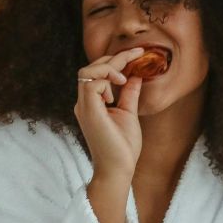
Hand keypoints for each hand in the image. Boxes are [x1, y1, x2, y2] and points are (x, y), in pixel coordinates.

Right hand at [74, 48, 145, 179]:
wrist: (118, 169)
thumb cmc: (123, 147)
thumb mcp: (129, 114)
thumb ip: (129, 94)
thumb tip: (135, 76)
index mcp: (92, 103)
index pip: (98, 73)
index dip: (117, 60)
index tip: (138, 53)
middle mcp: (84, 102)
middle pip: (91, 68)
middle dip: (114, 58)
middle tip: (136, 54)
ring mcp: (84, 106)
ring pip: (87, 71)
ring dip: (109, 67)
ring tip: (124, 78)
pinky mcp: (88, 110)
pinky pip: (91, 83)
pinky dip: (106, 79)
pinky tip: (118, 87)